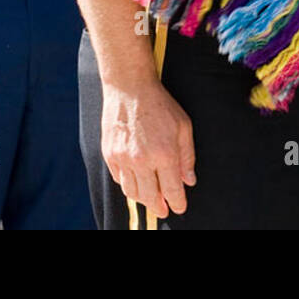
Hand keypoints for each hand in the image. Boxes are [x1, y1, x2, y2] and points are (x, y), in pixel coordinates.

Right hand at [100, 76, 196, 219]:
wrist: (130, 89)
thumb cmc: (160, 105)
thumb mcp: (183, 127)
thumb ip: (187, 156)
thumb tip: (188, 181)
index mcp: (165, 154)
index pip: (171, 190)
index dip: (177, 203)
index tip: (179, 208)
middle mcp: (142, 160)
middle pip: (149, 197)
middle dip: (158, 207)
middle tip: (164, 210)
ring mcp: (123, 159)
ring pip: (132, 192)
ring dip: (142, 199)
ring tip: (150, 199)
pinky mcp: (110, 155)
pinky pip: (119, 179)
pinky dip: (128, 185)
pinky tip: (136, 182)